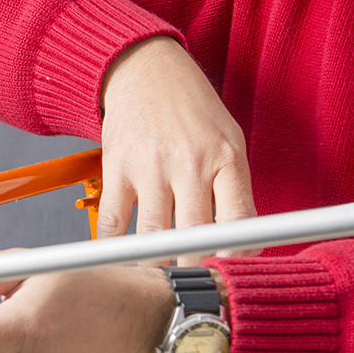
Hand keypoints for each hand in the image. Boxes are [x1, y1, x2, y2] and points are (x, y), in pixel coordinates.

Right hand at [98, 36, 255, 263]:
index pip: (240, 224)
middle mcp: (190, 163)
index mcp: (227, 158)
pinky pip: (112, 224)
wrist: (146, 69)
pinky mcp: (116, 168)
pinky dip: (114, 250)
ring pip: (154, 239)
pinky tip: (123, 259)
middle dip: (196, 270)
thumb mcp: (230, 141)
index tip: (231, 274)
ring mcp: (151, 167)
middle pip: (196, 239)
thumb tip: (238, 247)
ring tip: (163, 277)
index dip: (238, 259)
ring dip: (158, 267)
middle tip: (195, 283)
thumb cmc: (192, 110)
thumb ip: (235, 190)